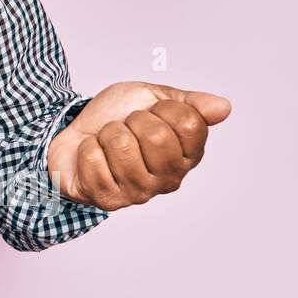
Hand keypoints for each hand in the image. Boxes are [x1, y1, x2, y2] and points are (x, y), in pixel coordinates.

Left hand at [46, 82, 231, 210]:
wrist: (75, 133)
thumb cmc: (116, 117)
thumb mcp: (153, 97)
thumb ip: (188, 103)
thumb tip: (222, 108)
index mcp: (187, 154)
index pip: (189, 123)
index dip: (163, 108)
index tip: (151, 112)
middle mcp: (169, 179)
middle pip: (156, 136)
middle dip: (132, 120)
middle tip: (125, 127)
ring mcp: (139, 193)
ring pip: (122, 145)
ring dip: (107, 133)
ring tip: (107, 141)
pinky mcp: (109, 200)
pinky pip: (94, 159)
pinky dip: (87, 148)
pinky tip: (92, 155)